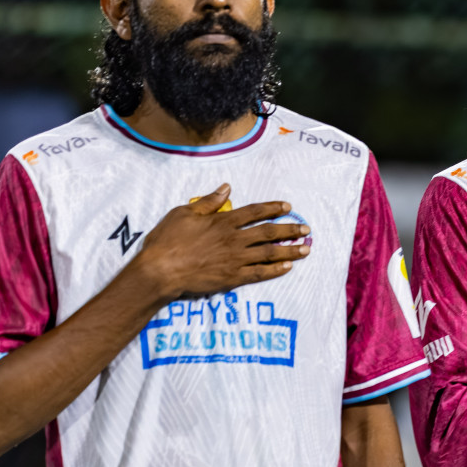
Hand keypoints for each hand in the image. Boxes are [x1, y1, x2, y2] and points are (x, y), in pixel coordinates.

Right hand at [132, 185, 310, 302]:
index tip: (288, 206)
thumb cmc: (167, 241)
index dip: (273, 208)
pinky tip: (287, 267)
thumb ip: (208, 202)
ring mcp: (235, 259)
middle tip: (306, 229)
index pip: (255, 212)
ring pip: (269, 253)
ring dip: (289, 250)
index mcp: (223, 222)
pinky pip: (259, 273)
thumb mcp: (184, 213)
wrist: (159, 271)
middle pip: (268, 232)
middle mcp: (234, 239)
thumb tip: (226, 188)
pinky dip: (275, 270)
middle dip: (290, 229)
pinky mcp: (232, 278)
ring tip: (306, 249)